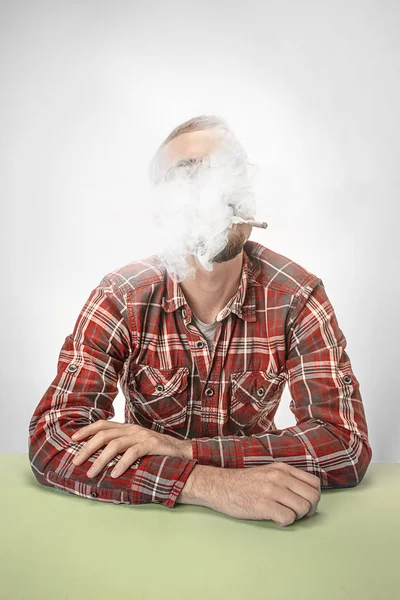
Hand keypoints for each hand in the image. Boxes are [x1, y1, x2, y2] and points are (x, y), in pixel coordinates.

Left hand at [71, 421, 192, 477]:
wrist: (182, 452)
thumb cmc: (156, 452)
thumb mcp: (136, 446)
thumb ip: (121, 447)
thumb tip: (99, 459)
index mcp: (127, 428)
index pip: (103, 424)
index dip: (87, 430)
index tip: (73, 439)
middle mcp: (132, 429)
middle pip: (104, 435)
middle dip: (87, 448)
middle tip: (75, 462)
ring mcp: (142, 436)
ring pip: (115, 444)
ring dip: (100, 459)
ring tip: (91, 473)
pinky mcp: (152, 445)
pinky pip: (133, 453)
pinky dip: (121, 464)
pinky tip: (114, 474)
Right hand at [204, 462, 320, 525]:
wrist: (220, 486)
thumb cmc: (244, 483)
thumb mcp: (268, 472)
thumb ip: (286, 478)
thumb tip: (306, 493)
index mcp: (283, 468)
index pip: (314, 483)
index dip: (314, 497)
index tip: (304, 504)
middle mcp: (279, 477)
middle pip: (313, 496)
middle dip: (310, 509)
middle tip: (298, 514)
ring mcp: (271, 490)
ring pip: (303, 508)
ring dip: (297, 517)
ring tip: (285, 515)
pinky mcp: (263, 504)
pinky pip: (288, 518)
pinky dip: (285, 522)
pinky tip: (275, 518)